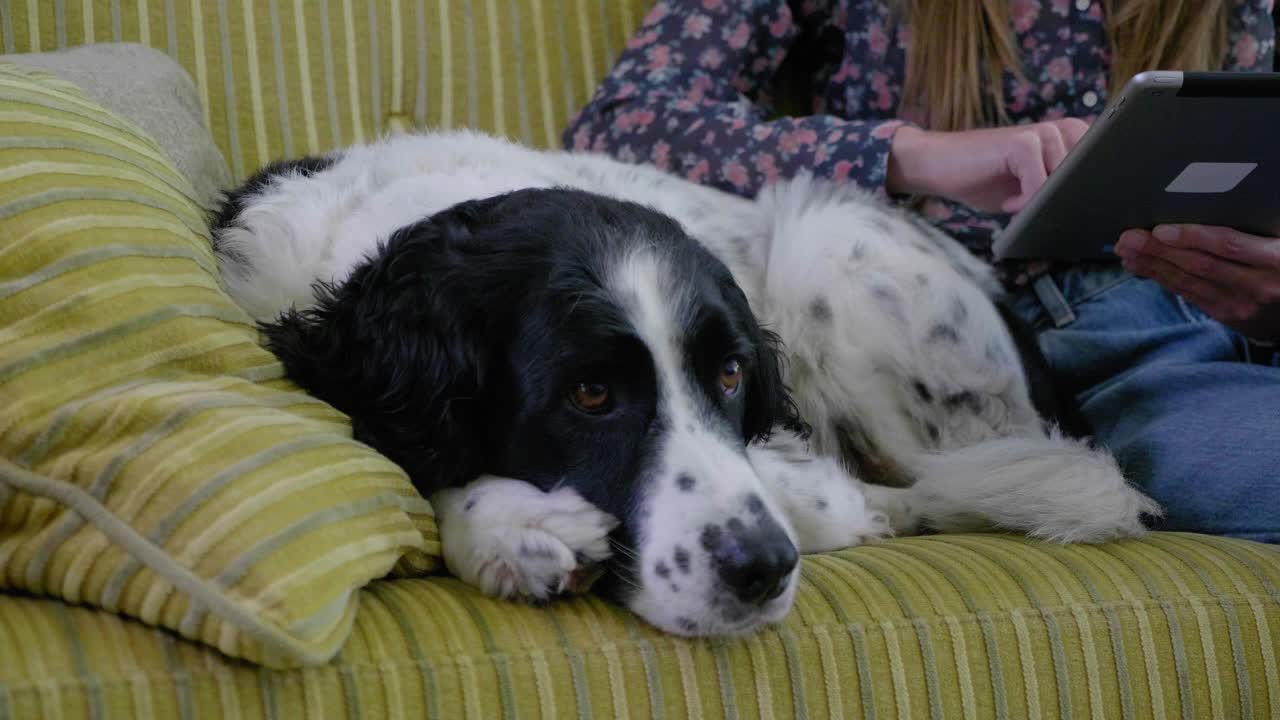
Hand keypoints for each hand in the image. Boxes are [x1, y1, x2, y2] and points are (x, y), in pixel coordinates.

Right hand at [887, 120, 1090, 213]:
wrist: (939, 165)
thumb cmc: (984, 180)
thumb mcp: (1030, 188)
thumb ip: (1058, 189)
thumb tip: (1091, 212)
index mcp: (1069, 137)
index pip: (1102, 167)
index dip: (1092, 193)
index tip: (1077, 214)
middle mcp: (1061, 129)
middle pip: (1086, 179)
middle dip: (1064, 201)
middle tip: (1037, 211)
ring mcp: (1042, 133)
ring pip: (1063, 184)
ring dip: (1040, 203)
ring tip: (1016, 203)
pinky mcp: (1022, 143)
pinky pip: (1040, 185)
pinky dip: (1024, 202)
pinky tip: (1007, 202)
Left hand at [1115, 224, 1279, 340]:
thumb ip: (1261, 223)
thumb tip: (1217, 200)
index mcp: (1279, 258)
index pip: (1229, 245)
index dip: (1192, 236)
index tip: (1161, 229)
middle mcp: (1260, 284)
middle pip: (1200, 265)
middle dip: (1159, 250)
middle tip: (1128, 237)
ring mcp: (1242, 304)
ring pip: (1189, 282)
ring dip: (1153, 265)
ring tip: (1127, 250)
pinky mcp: (1228, 315)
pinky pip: (1189, 294)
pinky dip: (1162, 279)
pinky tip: (1142, 267)